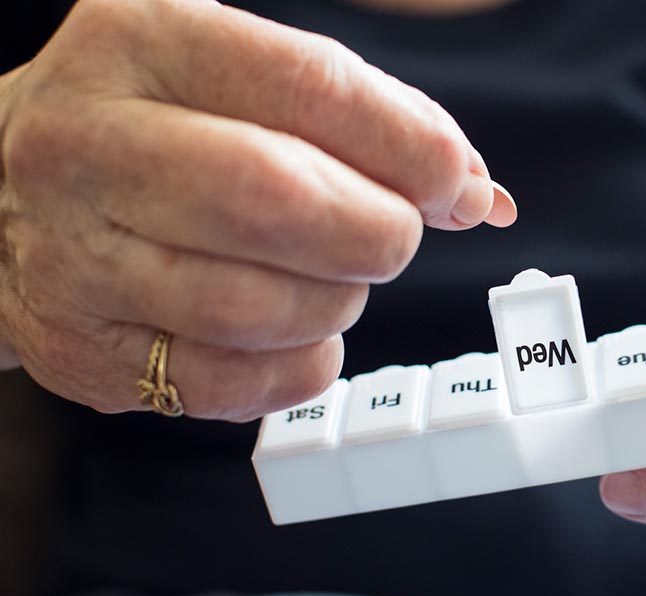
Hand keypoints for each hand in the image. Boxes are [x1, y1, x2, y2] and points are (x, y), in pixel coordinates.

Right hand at [0, 0, 515, 419]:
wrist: (2, 196)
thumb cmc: (154, 130)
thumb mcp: (239, 80)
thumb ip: (364, 119)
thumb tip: (477, 191)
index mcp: (146, 43)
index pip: (311, 87)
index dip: (411, 146)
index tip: (457, 185)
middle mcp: (93, 145)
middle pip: (281, 201)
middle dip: (377, 231)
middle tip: (392, 234)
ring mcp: (75, 255)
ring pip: (260, 305)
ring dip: (337, 301)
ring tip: (331, 277)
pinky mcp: (84, 349)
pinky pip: (234, 381)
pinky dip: (302, 364)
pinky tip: (299, 333)